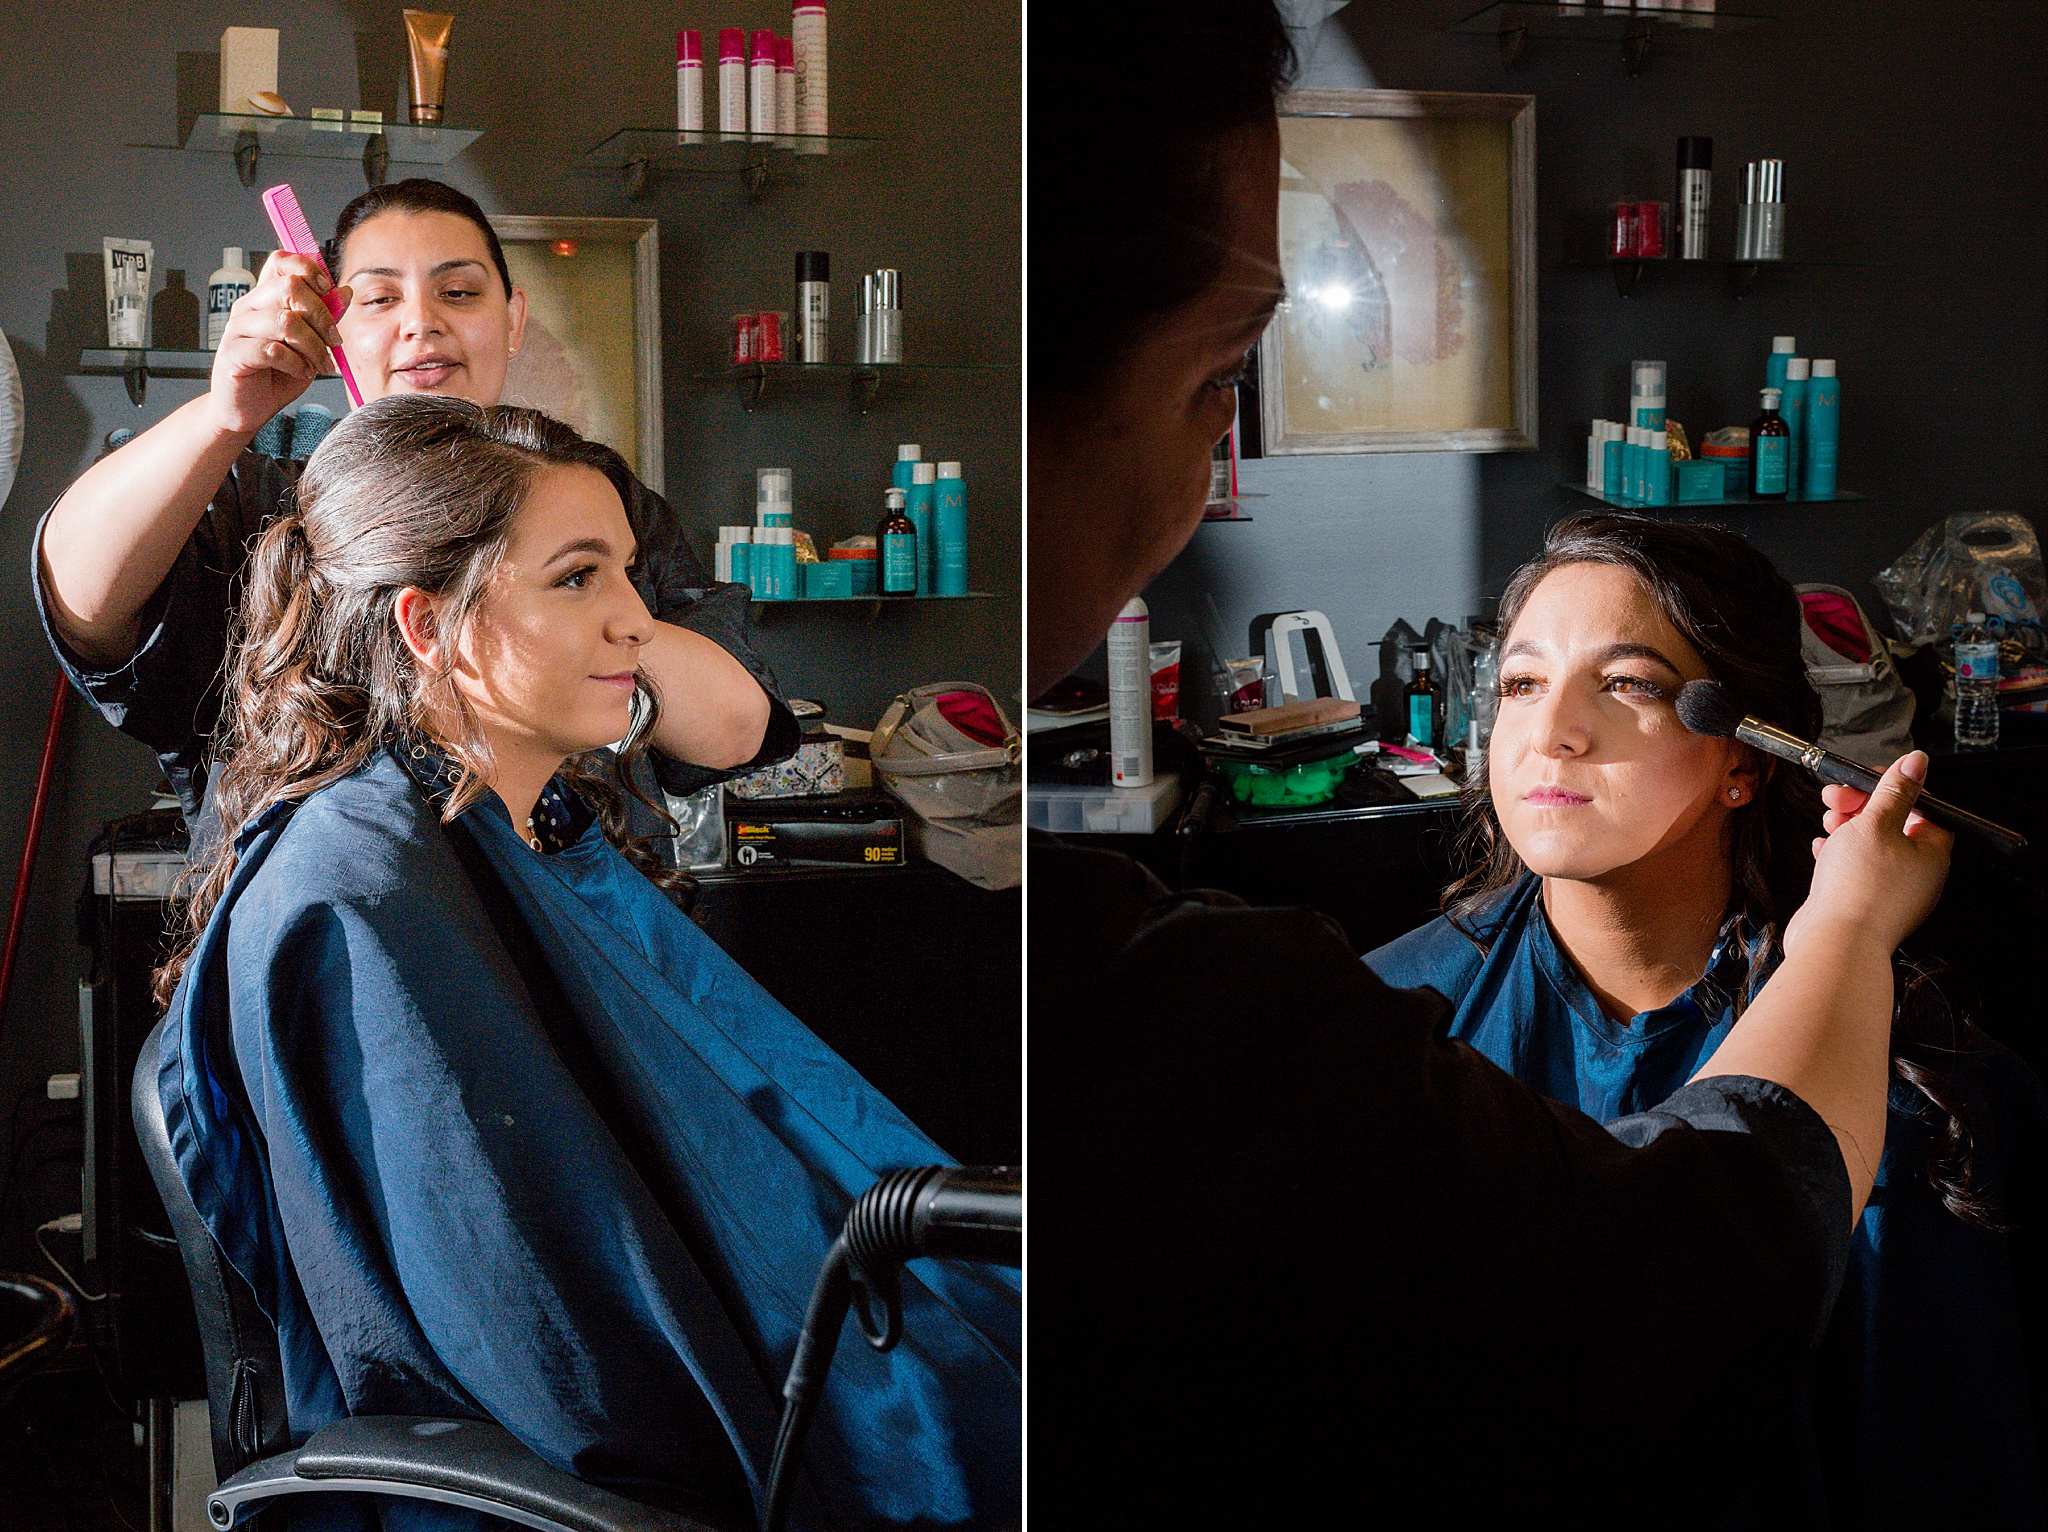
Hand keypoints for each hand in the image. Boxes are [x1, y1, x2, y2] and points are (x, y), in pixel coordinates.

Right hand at [204, 253, 352, 437]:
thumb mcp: (309, 344)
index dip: (308, 269)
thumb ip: (324, 317)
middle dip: (322, 315)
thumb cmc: (276, 375)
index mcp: (265, 298)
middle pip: (289, 287)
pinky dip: (296, 363)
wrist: (248, 409)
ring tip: (321, 364)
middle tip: (334, 341)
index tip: (329, 291)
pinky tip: (302, 372)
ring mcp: (238, 329)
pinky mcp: (234, 354)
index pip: (281, 262)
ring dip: (313, 346)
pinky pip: (272, 350)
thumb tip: (345, 292)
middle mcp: (249, 307)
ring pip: (285, 320)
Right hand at [1785, 750, 1950, 959]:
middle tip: (1837, 798)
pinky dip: (1838, 854)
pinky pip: (1853, 868)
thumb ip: (1894, 791)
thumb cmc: (1859, 887)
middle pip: (1892, 824)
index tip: (1867, 778)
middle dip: (1862, 805)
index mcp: (1931, 853)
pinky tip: (1822, 849)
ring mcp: (1889, 890)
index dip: (1894, 788)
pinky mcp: (1862, 902)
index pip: (1922, 807)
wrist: (1836, 941)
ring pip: (1869, 845)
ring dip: (1846, 827)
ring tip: (1828, 823)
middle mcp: (1915, 873)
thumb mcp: (1875, 824)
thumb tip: (1916, 762)